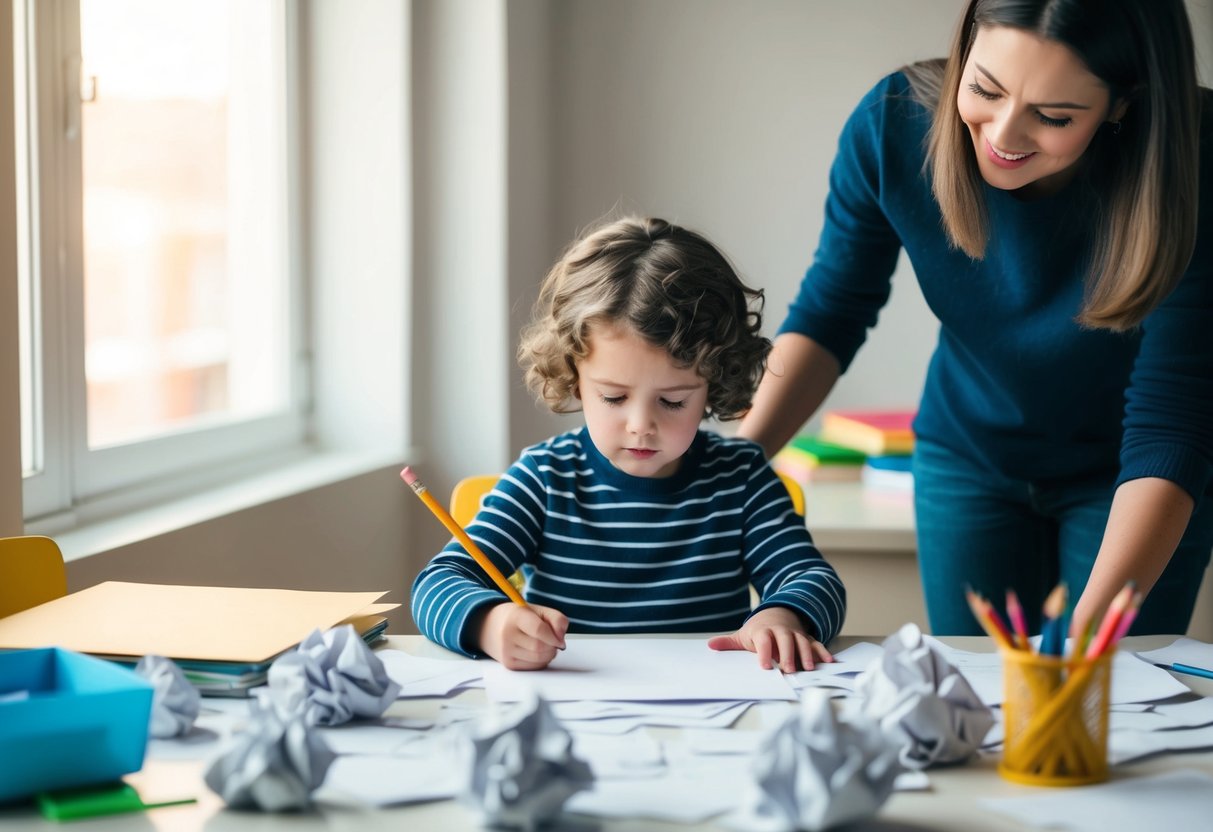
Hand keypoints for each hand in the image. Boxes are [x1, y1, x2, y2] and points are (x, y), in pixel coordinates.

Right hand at [477, 603, 567, 669]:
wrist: (494, 626)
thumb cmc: (521, 618)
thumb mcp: (540, 611)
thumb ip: (557, 619)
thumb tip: (561, 638)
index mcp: (516, 616)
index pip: (539, 630)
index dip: (554, 636)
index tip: (560, 639)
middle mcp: (507, 634)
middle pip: (539, 647)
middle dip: (552, 646)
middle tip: (554, 642)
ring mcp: (506, 651)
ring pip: (538, 659)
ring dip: (549, 655)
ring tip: (546, 646)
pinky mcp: (508, 664)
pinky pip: (534, 667)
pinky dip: (542, 661)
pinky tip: (538, 652)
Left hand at [706, 606, 833, 671]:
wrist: (777, 613)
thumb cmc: (758, 631)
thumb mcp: (743, 635)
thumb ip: (728, 643)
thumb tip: (710, 645)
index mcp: (763, 631)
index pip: (763, 640)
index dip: (764, 652)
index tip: (765, 666)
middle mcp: (781, 631)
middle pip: (785, 640)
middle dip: (787, 654)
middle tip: (789, 670)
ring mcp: (795, 634)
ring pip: (802, 642)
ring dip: (806, 654)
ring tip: (808, 668)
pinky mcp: (806, 638)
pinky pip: (816, 644)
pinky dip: (823, 652)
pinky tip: (829, 662)